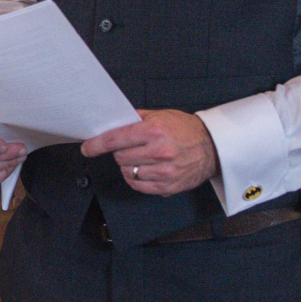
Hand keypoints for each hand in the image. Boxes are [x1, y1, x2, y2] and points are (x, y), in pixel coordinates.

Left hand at [80, 110, 218, 194]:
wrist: (212, 147)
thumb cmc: (185, 130)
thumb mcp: (161, 115)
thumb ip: (136, 119)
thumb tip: (112, 123)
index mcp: (154, 131)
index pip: (115, 139)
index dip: (97, 144)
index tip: (87, 148)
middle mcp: (159, 152)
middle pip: (119, 157)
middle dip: (120, 152)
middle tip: (131, 148)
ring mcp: (164, 171)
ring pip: (127, 172)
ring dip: (129, 166)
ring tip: (142, 158)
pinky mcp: (167, 186)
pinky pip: (138, 186)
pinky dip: (136, 179)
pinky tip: (144, 170)